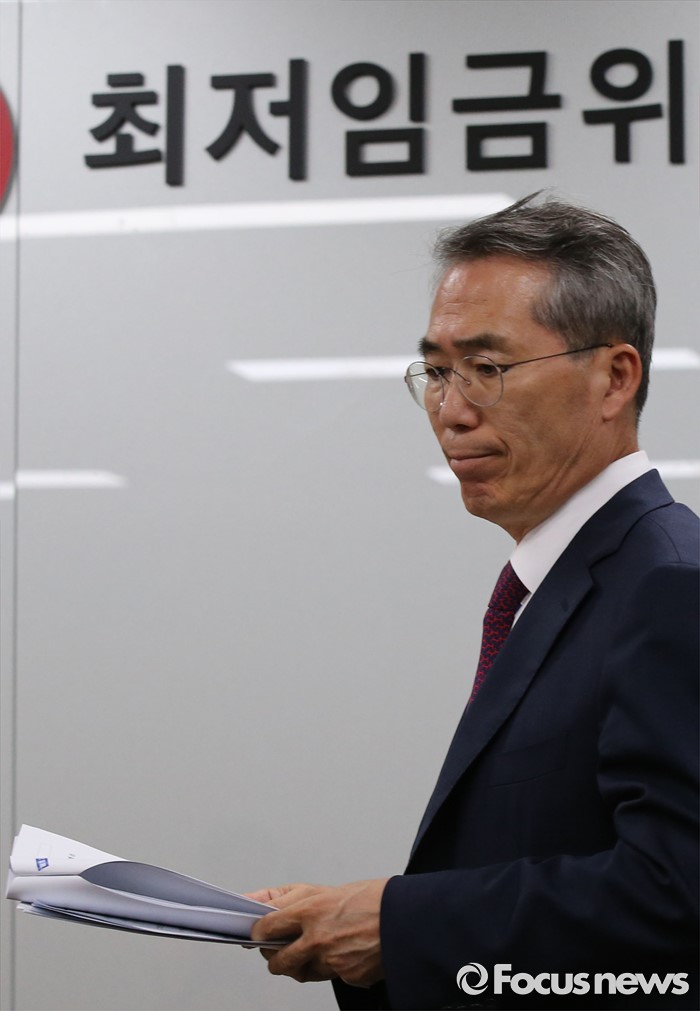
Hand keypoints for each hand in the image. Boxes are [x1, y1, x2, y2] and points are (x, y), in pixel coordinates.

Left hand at [246, 879, 387, 986]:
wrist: (407, 917)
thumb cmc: (371, 898)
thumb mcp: (327, 889)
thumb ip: (292, 900)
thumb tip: (258, 902)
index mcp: (310, 910)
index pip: (267, 927)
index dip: (259, 932)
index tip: (258, 932)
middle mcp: (317, 938)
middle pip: (279, 962)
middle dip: (275, 959)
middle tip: (278, 951)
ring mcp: (332, 961)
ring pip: (303, 973)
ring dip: (303, 965)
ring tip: (313, 950)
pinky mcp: (347, 976)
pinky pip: (330, 976)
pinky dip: (333, 968)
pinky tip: (342, 952)